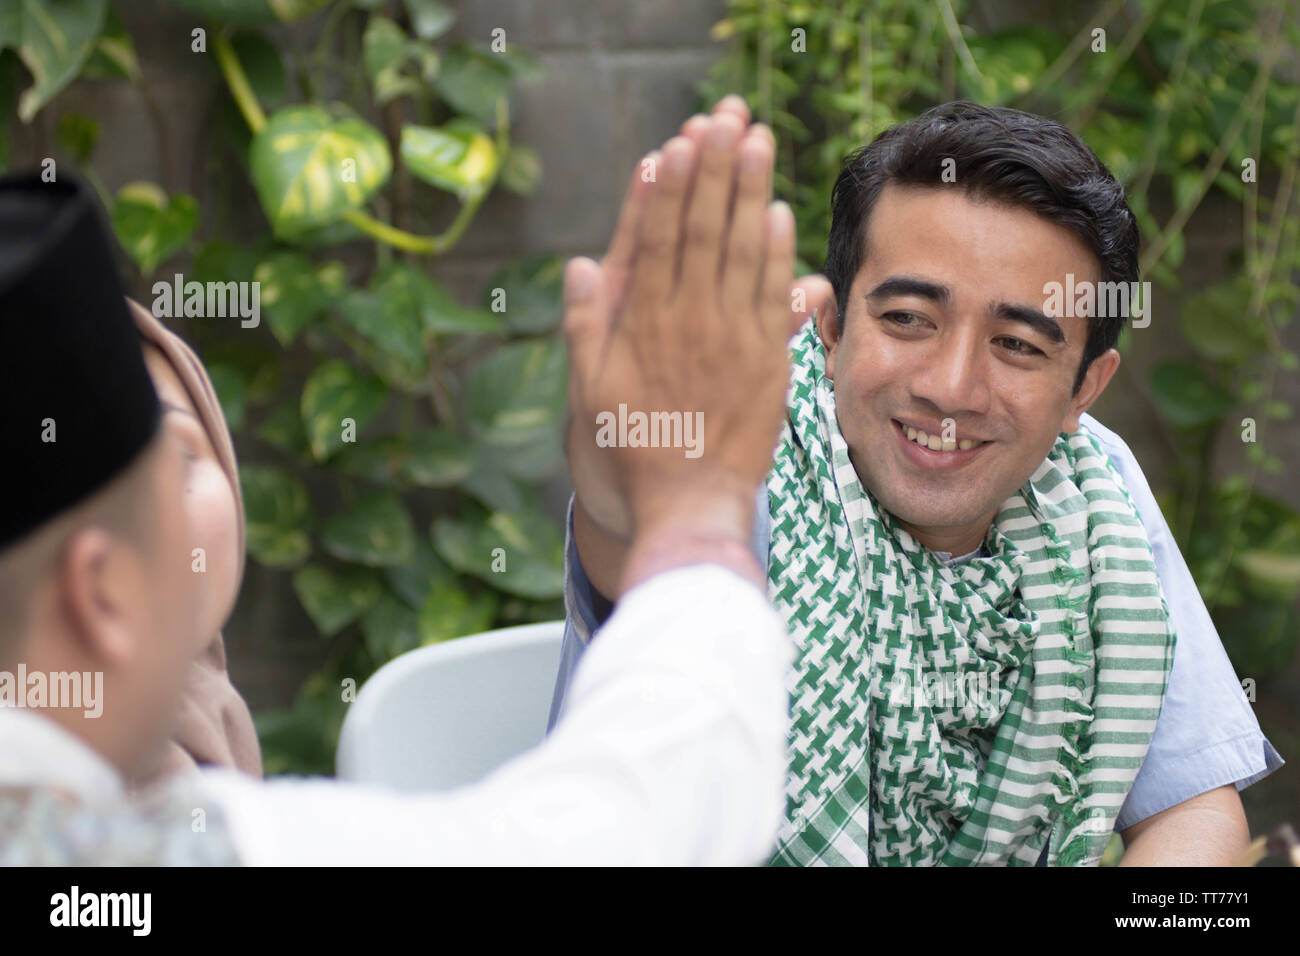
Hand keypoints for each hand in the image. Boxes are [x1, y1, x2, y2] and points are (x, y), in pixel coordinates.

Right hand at [562, 100, 831, 547]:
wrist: (685, 509)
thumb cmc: (630, 453)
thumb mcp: (589, 393)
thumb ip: (587, 327)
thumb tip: (581, 265)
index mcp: (640, 325)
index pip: (655, 240)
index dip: (667, 187)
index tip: (677, 142)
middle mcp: (687, 323)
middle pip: (702, 232)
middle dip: (713, 170)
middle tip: (725, 116)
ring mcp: (730, 341)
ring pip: (741, 253)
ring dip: (749, 194)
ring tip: (756, 140)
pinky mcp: (767, 364)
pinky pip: (773, 298)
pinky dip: (777, 255)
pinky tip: (780, 213)